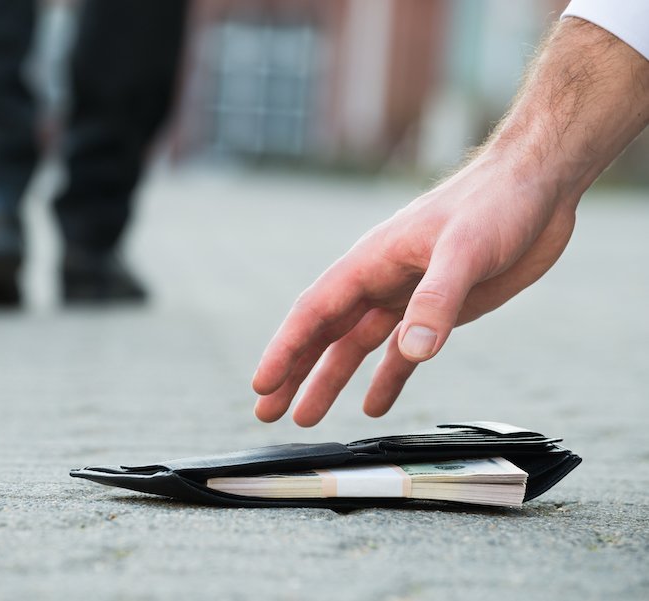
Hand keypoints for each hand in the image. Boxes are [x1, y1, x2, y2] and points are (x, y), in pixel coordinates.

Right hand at [252, 153, 576, 424]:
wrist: (537, 186)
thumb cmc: (495, 202)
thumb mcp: (465, 248)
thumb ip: (437, 299)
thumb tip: (413, 352)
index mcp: (371, 262)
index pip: (314, 311)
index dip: (285, 349)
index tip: (262, 384)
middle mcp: (379, 281)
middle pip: (324, 334)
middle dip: (294, 372)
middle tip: (267, 411)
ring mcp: (406, 297)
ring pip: (355, 346)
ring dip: (329, 380)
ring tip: (307, 418)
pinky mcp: (438, 310)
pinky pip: (401, 352)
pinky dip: (386, 379)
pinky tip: (374, 405)